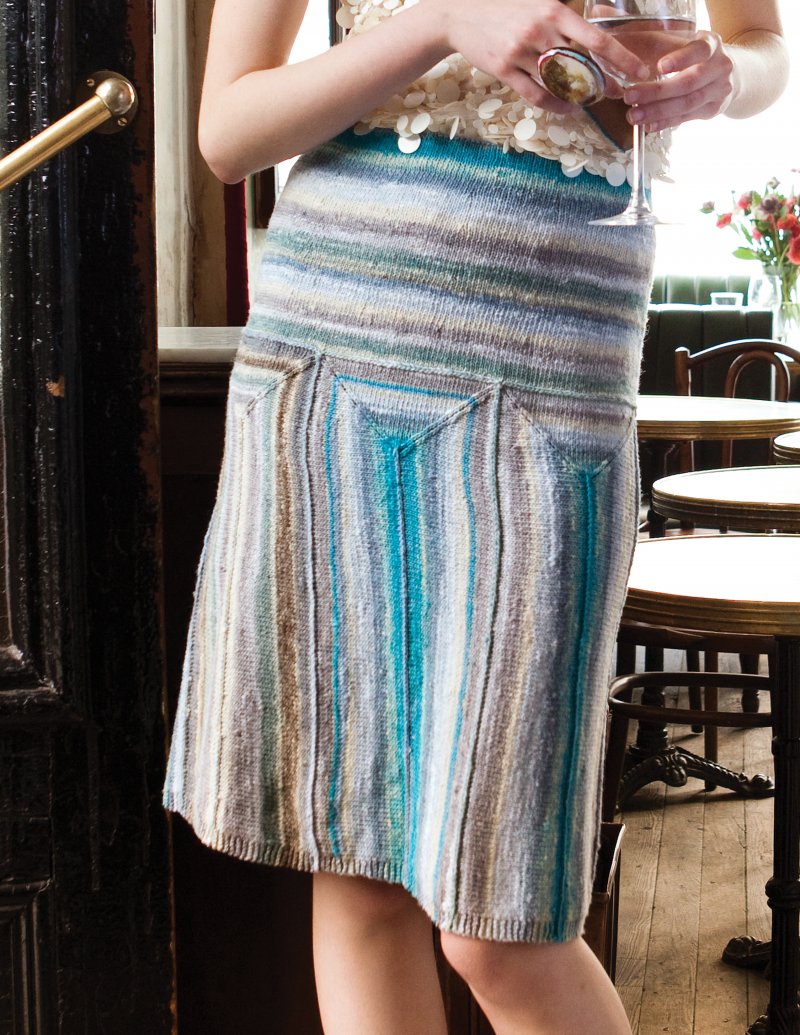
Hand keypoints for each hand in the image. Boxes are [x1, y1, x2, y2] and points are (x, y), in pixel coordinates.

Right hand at [432, 0, 648, 114]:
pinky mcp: (505, 70)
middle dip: (604, 82)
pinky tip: (568, 109)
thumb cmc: (505, 8)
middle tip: (618, 92)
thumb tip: (592, 35)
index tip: (638, 70)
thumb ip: (563, 17)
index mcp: (553, 12)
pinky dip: (556, 105)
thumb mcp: (538, 2)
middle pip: (581, 66)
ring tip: (591, 101)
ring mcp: (520, 53)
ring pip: (559, 83)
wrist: (461, 13)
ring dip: (580, 96)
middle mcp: (539, 32)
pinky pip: (537, 95)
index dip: (621, 58)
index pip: (595, 40)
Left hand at [622, 31, 734, 131]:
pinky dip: (665, 122)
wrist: (732, 73)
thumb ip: (665, 47)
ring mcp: (719, 90)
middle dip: (657, 92)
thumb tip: (630, 54)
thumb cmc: (696, 56)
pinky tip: (648, 125)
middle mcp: (720, 67)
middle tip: (629, 96)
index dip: (681, 59)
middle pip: (689, 82)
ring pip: (687, 103)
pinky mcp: (713, 109)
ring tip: (634, 116)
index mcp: (711, 45)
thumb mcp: (686, 43)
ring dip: (658, 111)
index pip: (699, 50)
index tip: (661, 66)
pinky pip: (686, 118)